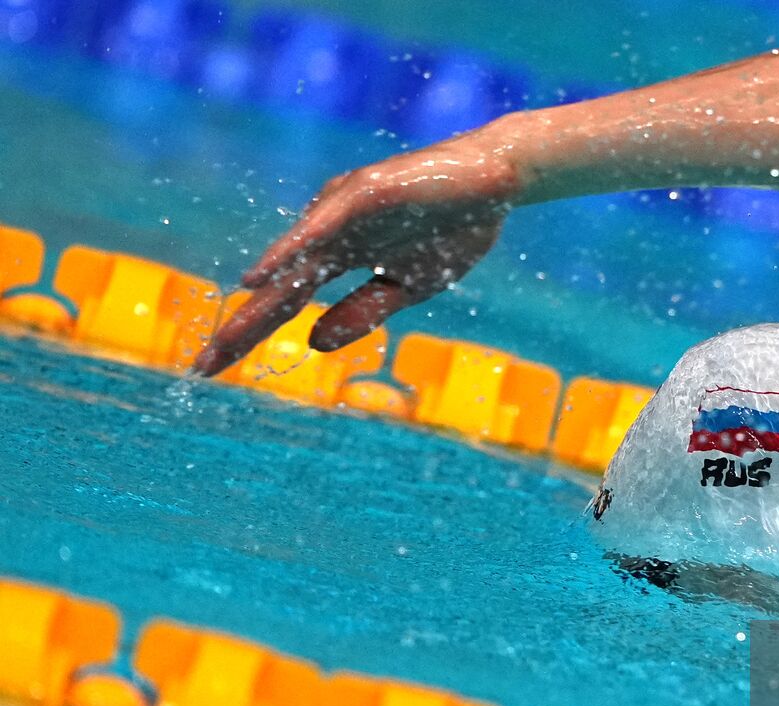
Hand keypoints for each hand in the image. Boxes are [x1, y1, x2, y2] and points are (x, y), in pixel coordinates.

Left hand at [193, 140, 519, 376]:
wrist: (497, 181)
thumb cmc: (454, 227)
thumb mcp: (407, 287)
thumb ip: (362, 313)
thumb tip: (313, 344)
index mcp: (340, 257)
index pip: (285, 302)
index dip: (250, 335)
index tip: (216, 370)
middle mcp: (329, 232)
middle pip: (276, 288)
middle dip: (240, 330)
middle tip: (201, 368)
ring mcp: (342, 211)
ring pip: (290, 261)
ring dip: (256, 301)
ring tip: (225, 339)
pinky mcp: (362, 193)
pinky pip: (319, 228)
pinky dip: (287, 253)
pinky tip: (260, 276)